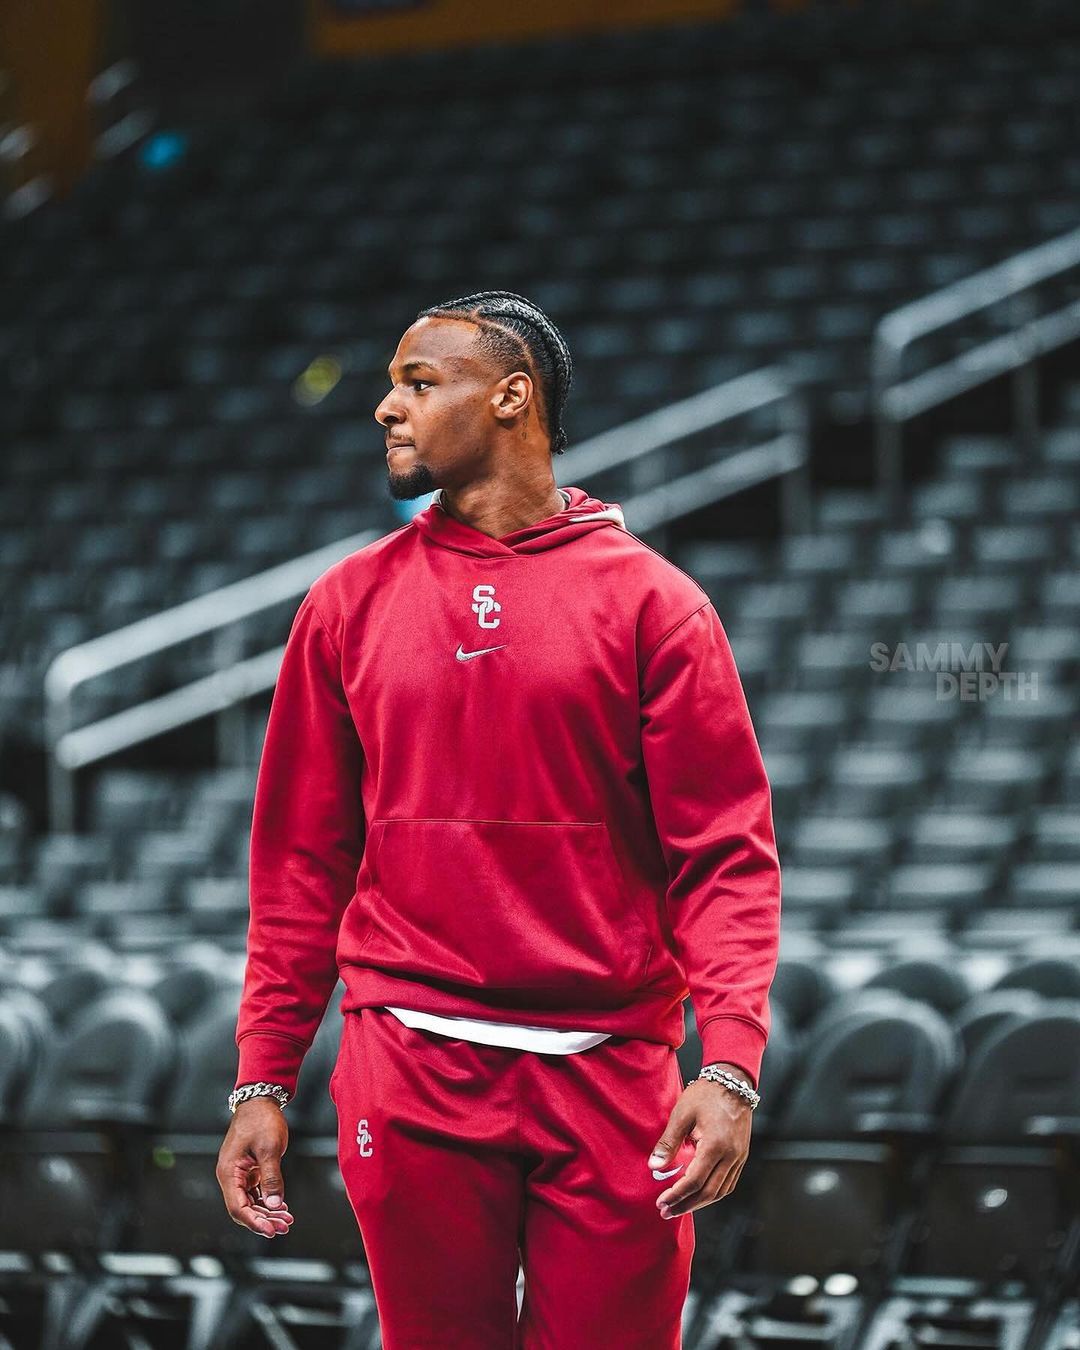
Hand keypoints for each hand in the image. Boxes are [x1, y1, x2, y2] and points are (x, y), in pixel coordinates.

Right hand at [216, 1097, 295, 1238]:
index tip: (272, 1230)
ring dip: (268, 1212)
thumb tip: (276, 1204)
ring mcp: (239, 1174)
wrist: (261, 1100)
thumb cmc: (262, 1120)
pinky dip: (268, 1201)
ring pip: (250, 1202)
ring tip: (287, 1220)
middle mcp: (230, 1176)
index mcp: (229, 1172)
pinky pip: (255, 1193)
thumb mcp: (270, 1148)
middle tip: (284, 1227)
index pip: (238, 1207)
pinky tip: (282, 1207)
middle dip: (264, 1220)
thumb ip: (272, 1177)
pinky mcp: (248, 1171)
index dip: (255, 1221)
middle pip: (244, 1208)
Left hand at [647, 1062, 753, 1219]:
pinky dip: (713, 1193)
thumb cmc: (705, 1095)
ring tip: (680, 1207)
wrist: (732, 1081)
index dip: (676, 1195)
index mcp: (715, 1145)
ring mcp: (739, 1157)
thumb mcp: (682, 1114)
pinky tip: (699, 1195)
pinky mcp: (741, 1156)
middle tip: (666, 1211)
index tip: (661, 1202)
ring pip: (720, 1191)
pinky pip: (728, 1183)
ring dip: (700, 1203)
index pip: (694, 1181)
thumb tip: (654, 1166)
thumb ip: (668, 1142)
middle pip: (708, 1192)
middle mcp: (731, 1156)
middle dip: (686, 1205)